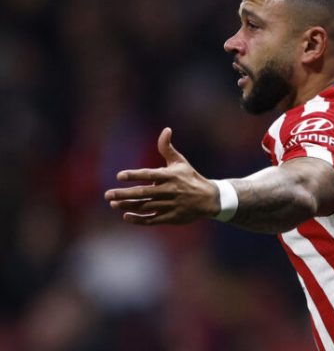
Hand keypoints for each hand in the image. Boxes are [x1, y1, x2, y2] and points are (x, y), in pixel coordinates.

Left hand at [104, 127, 219, 224]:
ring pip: (146, 206)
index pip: (150, 175)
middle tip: (107, 194)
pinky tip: (127, 216)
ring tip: (113, 204)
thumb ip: (167, 148)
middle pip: (144, 193)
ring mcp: (171, 205)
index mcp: (171, 176)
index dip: (134, 175)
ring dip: (128, 205)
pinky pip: (152, 220)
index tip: (119, 176)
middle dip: (124, 194)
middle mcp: (170, 191)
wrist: (209, 199)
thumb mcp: (180, 162)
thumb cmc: (190, 177)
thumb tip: (166, 129)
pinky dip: (139, 219)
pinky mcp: (172, 217)